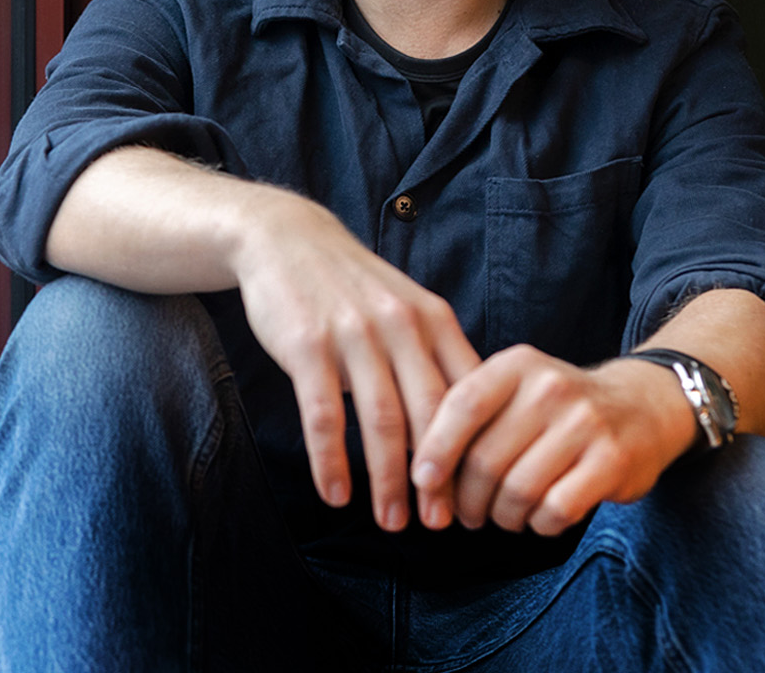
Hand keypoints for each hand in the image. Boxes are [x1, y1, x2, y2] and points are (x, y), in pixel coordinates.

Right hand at [231, 190, 481, 531]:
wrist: (287, 239)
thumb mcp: (406, 307)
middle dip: (438, 478)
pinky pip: (324, 416)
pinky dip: (331, 462)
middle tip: (439, 524)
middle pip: (430, 416)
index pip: (467, 395)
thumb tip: (466, 427)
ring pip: (381, 423)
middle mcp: (400, 326)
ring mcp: (354, 335)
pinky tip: (335, 494)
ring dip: (388, 481)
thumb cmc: (352, 285)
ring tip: (392, 522)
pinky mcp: (308, 345)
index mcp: (432, 319)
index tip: (477, 494)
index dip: (475, 450)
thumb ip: (434, 357)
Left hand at [409, 345, 695, 536]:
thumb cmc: (558, 408)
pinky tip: (541, 516)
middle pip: (485, 460)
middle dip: (467, 499)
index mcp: (517, 364)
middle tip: (467, 514)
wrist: (640, 405)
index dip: (435, 449)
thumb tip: (421, 473)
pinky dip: (540, 524)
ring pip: (517, 491)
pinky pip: (555, 510)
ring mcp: (584, 422)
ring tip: (504, 515)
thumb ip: (472, 417)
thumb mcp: (516, 389)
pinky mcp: (611, 460)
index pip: (461, 405)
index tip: (421, 482)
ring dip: (502, 517)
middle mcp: (549, 386)